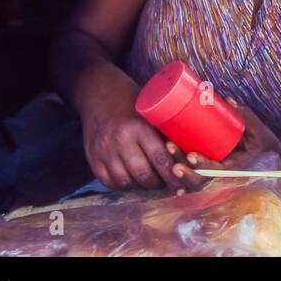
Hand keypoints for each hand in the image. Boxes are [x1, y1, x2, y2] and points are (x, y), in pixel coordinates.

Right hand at [78, 67, 184, 192]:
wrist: (98, 92)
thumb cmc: (132, 100)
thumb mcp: (150, 110)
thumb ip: (164, 131)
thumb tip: (187, 153)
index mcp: (138, 127)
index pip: (159, 158)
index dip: (172, 177)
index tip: (181, 188)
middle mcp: (120, 141)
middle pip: (143, 174)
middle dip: (157, 183)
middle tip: (166, 182)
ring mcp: (104, 151)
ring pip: (126, 181)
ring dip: (140, 186)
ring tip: (149, 181)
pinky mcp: (92, 157)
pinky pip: (108, 182)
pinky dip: (122, 185)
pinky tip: (131, 180)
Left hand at [165, 98, 280, 190]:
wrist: (276, 159)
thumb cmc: (266, 145)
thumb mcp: (260, 131)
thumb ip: (246, 117)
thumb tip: (228, 100)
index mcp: (237, 171)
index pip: (217, 173)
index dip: (202, 165)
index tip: (191, 155)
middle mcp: (225, 180)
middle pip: (200, 180)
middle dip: (183, 167)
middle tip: (170, 147)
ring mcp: (218, 180)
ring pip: (194, 182)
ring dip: (178, 170)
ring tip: (168, 149)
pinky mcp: (213, 176)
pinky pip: (195, 181)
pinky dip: (182, 179)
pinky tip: (171, 168)